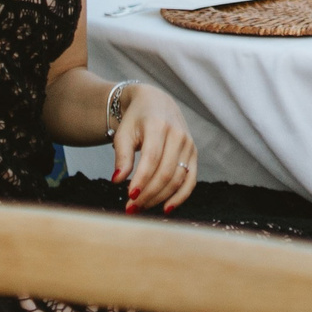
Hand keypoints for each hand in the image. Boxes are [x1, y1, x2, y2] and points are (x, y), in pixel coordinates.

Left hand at [111, 83, 198, 211]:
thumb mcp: (123, 133)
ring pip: (177, 178)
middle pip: (166, 172)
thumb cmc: (136, 120)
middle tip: (131, 208)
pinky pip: (191, 179)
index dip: (141, 180)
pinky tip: (166, 208)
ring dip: (159, 198)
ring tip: (141, 207)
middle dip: (148, 194)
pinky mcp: (193, 154)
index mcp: (158, 125)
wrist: (156, 103)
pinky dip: (180, 196)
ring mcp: (188, 144)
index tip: (129, 197)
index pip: (152, 158)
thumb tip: (117, 180)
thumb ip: (122, 156)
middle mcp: (178, 135)